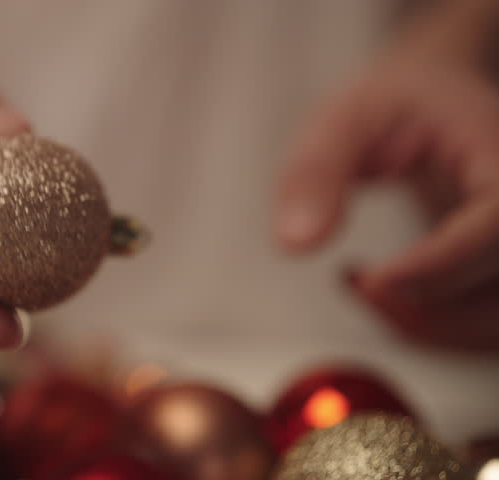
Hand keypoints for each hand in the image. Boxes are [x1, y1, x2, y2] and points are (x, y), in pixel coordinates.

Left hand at [276, 51, 498, 350]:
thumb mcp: (345, 119)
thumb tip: (295, 244)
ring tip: (359, 282)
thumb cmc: (397, 102)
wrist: (436, 97)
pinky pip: (481, 329)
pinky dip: (428, 327)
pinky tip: (382, 290)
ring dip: (420, 324)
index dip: (439, 265)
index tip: (371, 281)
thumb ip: (316, 174)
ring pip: (492, 325)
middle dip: (423, 305)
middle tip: (355, 282)